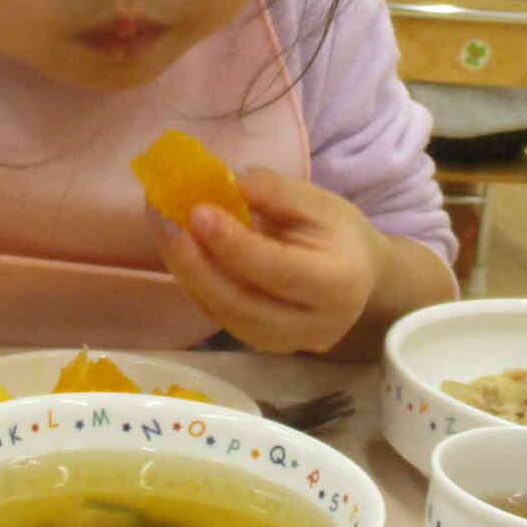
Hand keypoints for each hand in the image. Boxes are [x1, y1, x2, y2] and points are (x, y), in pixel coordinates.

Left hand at [152, 166, 386, 354]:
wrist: (360, 275)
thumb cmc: (340, 233)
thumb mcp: (318, 202)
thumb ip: (275, 191)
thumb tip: (227, 180)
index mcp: (337, 284)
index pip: (276, 269)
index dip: (232, 243)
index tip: (197, 211)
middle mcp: (315, 326)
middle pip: (243, 304)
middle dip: (197, 264)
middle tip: (168, 224)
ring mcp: (288, 344)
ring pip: (226, 316)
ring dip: (188, 275)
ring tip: (166, 232)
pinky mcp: (265, 346)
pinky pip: (221, 319)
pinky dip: (196, 286)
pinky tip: (180, 254)